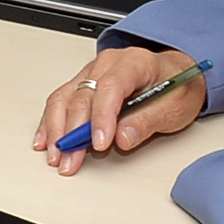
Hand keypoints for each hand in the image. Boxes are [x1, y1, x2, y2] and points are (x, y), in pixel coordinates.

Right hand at [34, 46, 208, 175]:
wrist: (175, 74)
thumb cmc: (177, 88)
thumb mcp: (175, 107)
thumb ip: (147, 121)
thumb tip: (123, 138)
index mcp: (134, 63)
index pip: (110, 87)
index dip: (102, 117)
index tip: (99, 144)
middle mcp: (107, 64)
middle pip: (82, 96)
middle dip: (74, 132)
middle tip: (72, 160)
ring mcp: (91, 72)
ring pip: (64, 98)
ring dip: (57, 130)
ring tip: (58, 156)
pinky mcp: (82, 84)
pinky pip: (60, 100)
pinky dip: (50, 122)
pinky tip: (46, 141)